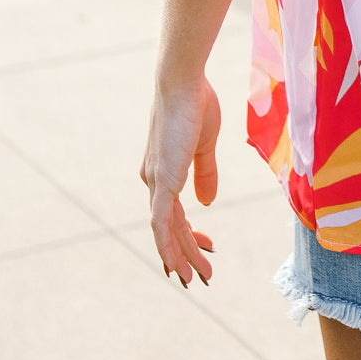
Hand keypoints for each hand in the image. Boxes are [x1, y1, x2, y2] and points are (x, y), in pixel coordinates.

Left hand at [140, 74, 219, 286]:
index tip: (206, 247)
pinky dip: (170, 245)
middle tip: (202, 274)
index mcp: (162, 170)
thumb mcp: (204, 144)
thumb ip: (204, 173)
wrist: (182, 83)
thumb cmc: (195, 104)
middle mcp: (154, 180)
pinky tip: (179, 262)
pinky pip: (162, 223)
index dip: (187, 234)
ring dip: (183, 255)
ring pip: (167, 231)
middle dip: (186, 253)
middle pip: (168, 227)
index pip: (172, 212)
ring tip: (197, 277)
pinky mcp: (162, 181)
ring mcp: (156, 182)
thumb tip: (206, 202)